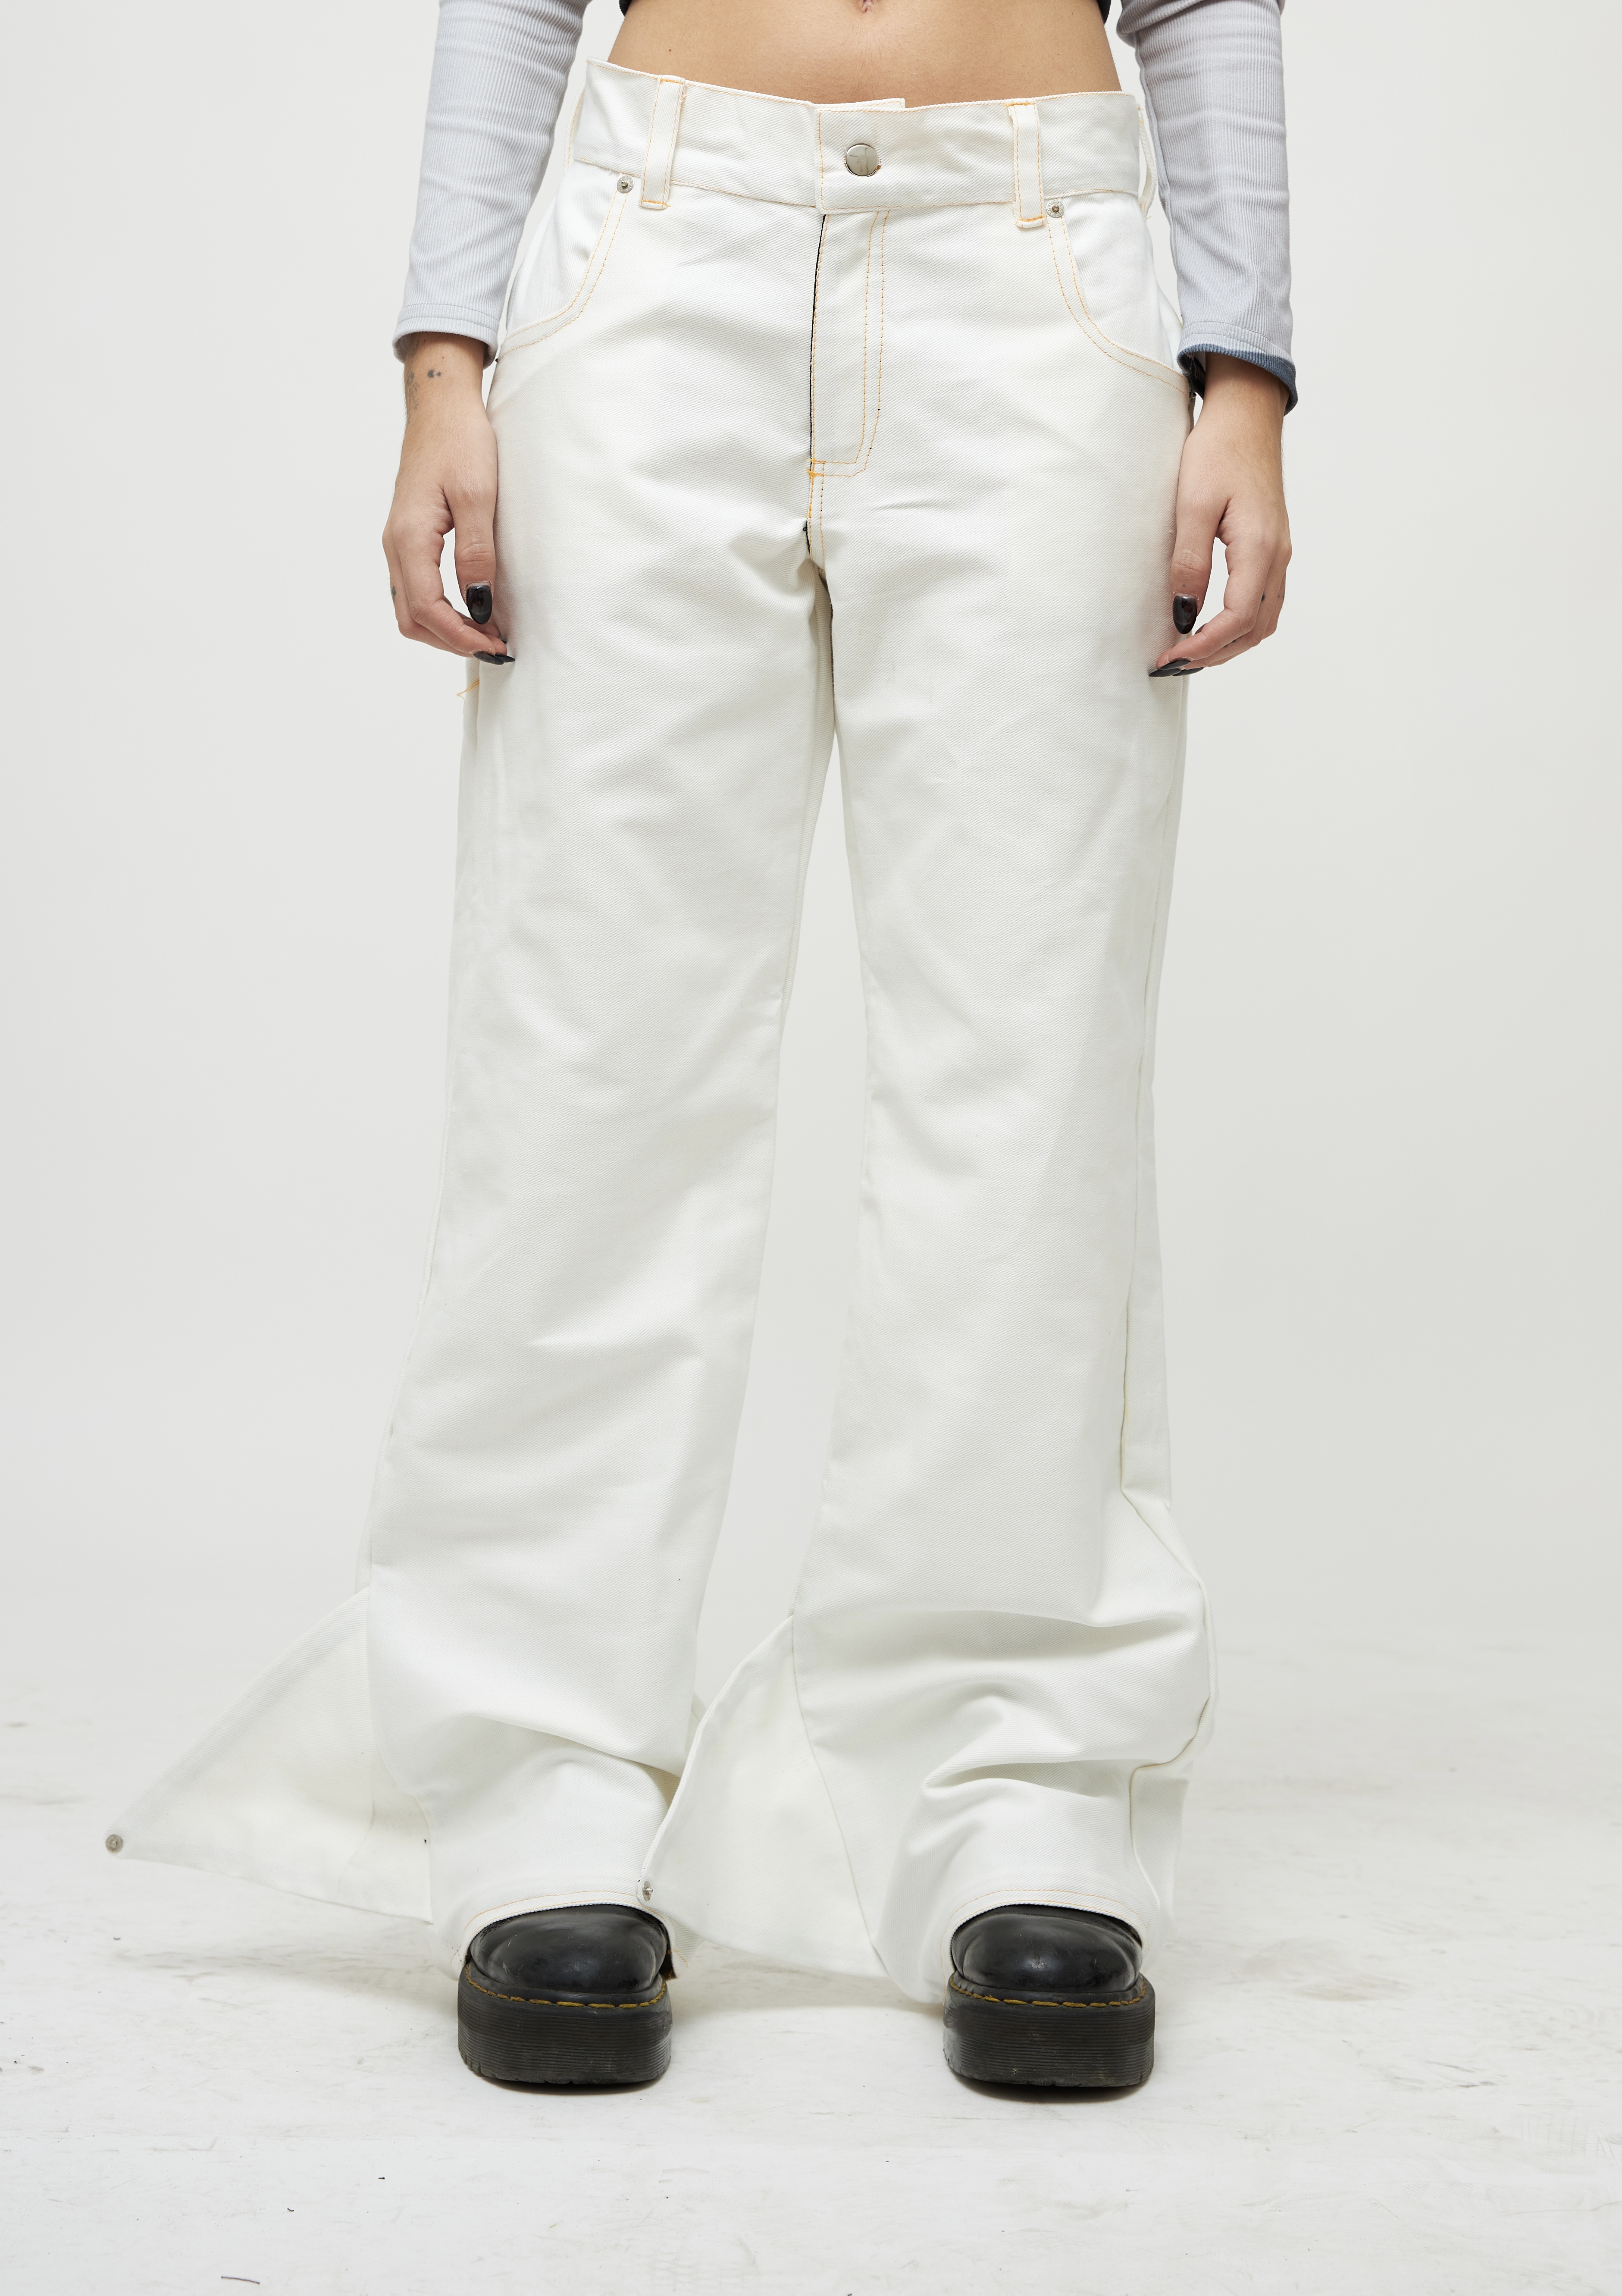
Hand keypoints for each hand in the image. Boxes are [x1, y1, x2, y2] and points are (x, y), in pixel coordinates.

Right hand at [382, 335, 511, 659]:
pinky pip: (415, 589)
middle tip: (496, 646)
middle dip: (452, 640)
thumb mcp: (478, 496)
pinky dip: (441, 610)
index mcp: (409, 537)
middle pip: (412, 619)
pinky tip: (471, 608)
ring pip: (411, 608)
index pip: (426, 609)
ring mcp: (398, 542)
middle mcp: (395, 544)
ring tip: (487, 633)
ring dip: (446, 629)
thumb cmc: (461, 441)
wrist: (440, 406)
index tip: (497, 646)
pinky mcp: (408, 538)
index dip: (460, 636)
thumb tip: (480, 605)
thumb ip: (477, 554)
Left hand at [1152, 354, 1290, 675]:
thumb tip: (1183, 613)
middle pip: (1254, 629)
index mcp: (1259, 548)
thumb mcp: (1193, 505)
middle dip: (1215, 655)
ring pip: (1263, 620)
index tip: (1169, 656)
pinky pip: (1263, 601)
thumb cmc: (1218, 451)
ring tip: (1189, 652)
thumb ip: (1189, 563)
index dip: (1202, 647)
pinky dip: (1240, 625)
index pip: (1236, 620)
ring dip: (1229, 644)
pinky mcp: (1272, 548)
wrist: (1246, 416)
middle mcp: (1277, 556)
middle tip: (1173, 663)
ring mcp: (1279, 553)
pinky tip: (1211, 626)